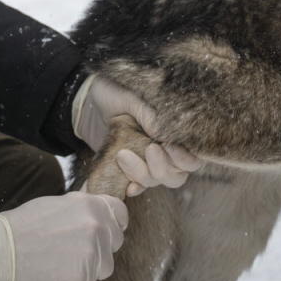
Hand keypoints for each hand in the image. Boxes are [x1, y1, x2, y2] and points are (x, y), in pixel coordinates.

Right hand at [0, 191, 127, 280]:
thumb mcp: (59, 204)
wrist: (1, 248)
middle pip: (115, 243)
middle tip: (73, 251)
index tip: (107, 232)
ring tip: (62, 263)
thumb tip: (100, 216)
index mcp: (92, 205)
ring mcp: (93, 252)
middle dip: (100, 249)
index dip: (115, 224)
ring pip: (105, 267)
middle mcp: (98, 226)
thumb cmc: (24, 225)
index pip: (121, 214)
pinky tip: (55, 274)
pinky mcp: (84, 277)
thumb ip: (84, 210)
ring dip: (89, 268)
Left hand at [72, 75, 202, 195]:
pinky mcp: (130, 169)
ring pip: (157, 181)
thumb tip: (162, 136)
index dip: (185, 157)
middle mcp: (166, 148)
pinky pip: (138, 186)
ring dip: (142, 173)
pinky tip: (127, 186)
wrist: (86, 102)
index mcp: (174, 130)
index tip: (169, 147)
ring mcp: (148, 161)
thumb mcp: (133, 98)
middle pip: (177, 174)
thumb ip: (149, 115)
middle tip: (149, 150)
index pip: (193, 155)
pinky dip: (134, 187)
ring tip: (122, 155)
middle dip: (162, 167)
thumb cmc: (114, 93)